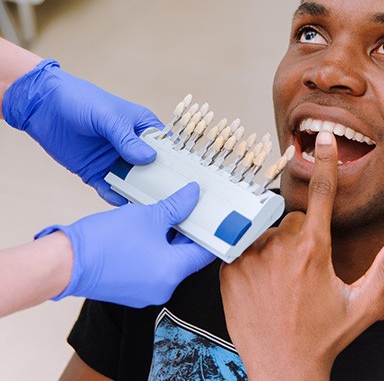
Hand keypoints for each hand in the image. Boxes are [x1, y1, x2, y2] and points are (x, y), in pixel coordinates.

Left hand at [2, 59, 162, 204]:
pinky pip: (109, 189)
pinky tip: (121, 203)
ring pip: (133, 182)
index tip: (187, 179)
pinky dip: (115, 197)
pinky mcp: (96, 172)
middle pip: (152, 169)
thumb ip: (128, 139)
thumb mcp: (109, 117)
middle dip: (159, 182)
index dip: (176, 162)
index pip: (166, 147)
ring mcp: (115, 161)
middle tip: (169, 199)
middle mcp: (133, 146)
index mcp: (143, 127)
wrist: (44, 107)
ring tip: (148, 207)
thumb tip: (149, 159)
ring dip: (138, 192)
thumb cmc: (82, 101)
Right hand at [35, 182, 215, 307]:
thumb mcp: (148, 216)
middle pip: (187, 257)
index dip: (210, 232)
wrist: (65, 262)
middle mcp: (163, 288)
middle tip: (188, 209)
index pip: (204, 252)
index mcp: (172, 272)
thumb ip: (176, 206)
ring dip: (170, 240)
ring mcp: (146, 292)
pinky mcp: (131, 290)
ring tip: (167, 215)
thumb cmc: (105, 241)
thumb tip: (193, 195)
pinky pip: (152, 268)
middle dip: (187, 232)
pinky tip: (149, 230)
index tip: (213, 218)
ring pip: (168, 261)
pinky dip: (155, 250)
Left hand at [220, 131, 383, 380]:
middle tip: (303, 269)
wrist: (282, 366)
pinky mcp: (230, 267)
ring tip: (282, 281)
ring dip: (276, 247)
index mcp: (314, 249)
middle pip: (293, 218)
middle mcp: (280, 247)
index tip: (322, 138)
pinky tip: (263, 282)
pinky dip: (254, 256)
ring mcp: (251, 256)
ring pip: (268, 232)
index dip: (325, 162)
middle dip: (301, 234)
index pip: (322, 193)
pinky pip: (245, 245)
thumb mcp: (364, 304)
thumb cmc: (324, 336)